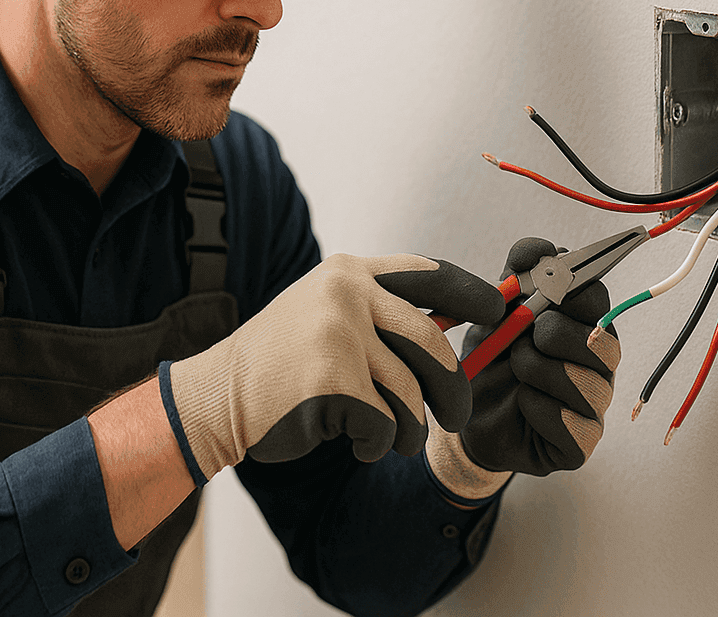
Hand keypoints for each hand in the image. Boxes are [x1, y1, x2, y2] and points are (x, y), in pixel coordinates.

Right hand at [164, 253, 505, 481]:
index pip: (429, 274)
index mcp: (349, 272)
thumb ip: (382, 311)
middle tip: (457, 416)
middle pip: (431, 343)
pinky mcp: (333, 382)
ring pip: (410, 393)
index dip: (472, 293)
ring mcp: (338, 335)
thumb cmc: (281, 362)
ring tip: (390, 437)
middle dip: (453, 389)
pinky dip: (378, 444)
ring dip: (408, 429)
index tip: (498, 312)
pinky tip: (357, 441)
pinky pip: (384, 424)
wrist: (219, 396)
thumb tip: (455, 323)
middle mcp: (346, 294)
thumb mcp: (326, 313)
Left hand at [425, 237, 619, 496]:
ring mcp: (594, 404)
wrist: (464, 416)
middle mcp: (597, 363)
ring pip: (588, 381)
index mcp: (581, 324)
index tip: (538, 289)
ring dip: (539, 369)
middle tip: (521, 338)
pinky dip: (538, 408)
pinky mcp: (582, 443)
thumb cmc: (489, 359)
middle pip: (602, 340)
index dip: (570, 289)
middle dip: (552, 334)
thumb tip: (542, 249)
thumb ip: (516, 277)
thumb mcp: (493, 313)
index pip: (597, 297)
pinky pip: (573, 424)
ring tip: (516, 367)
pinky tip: (521, 403)